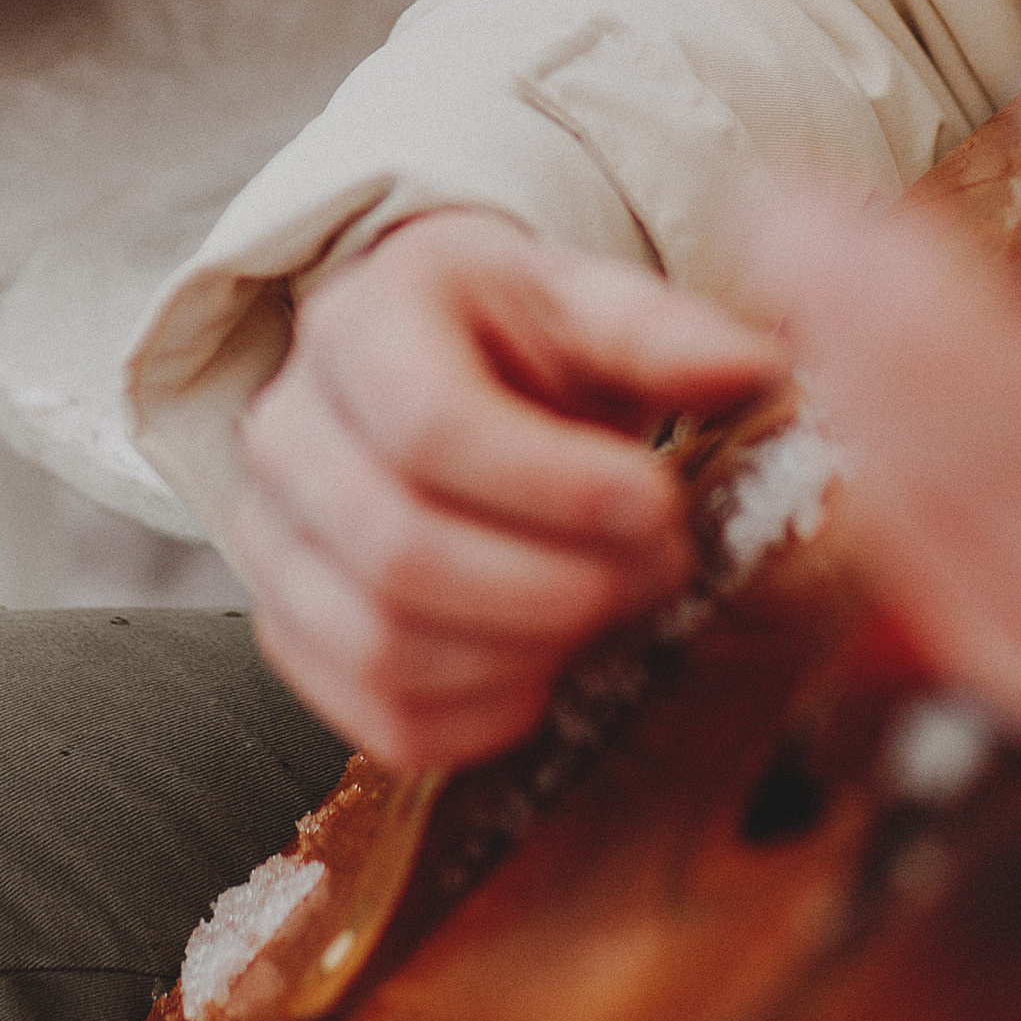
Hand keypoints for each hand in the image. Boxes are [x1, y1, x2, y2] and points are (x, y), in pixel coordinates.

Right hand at [233, 209, 787, 767]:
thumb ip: (660, 332)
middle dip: (556, 582)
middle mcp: (287, 432)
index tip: (658, 502)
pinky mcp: (291, 631)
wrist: (440, 375)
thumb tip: (749, 367)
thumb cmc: (515, 341)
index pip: (430, 427)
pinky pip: (377, 718)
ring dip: (526, 653)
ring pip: (383, 647)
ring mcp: (272, 541)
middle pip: (401, 549)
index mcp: (360, 325)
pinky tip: (549, 667)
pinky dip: (482, 716)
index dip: (555, 486)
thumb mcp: (583, 302)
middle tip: (656, 566)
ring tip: (609, 608)